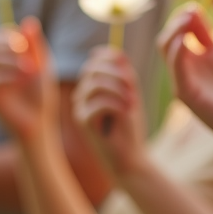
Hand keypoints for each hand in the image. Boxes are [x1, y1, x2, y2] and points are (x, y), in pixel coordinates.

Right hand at [0, 18, 57, 143]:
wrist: (39, 123)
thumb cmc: (41, 95)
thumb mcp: (42, 64)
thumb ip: (35, 44)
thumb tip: (28, 20)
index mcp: (2, 58)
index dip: (10, 33)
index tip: (27, 42)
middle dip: (9, 43)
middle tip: (27, 52)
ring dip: (13, 60)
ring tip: (32, 70)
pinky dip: (11, 75)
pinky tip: (25, 81)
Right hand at [73, 46, 145, 178]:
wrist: (130, 159)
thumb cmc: (130, 129)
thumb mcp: (130, 95)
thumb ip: (125, 75)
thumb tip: (117, 54)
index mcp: (91, 88)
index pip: (94, 61)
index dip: (111, 59)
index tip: (129, 73)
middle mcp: (81, 97)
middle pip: (92, 69)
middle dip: (116, 74)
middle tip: (133, 89)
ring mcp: (79, 109)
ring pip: (94, 84)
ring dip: (118, 89)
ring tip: (131, 102)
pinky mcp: (83, 123)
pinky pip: (98, 103)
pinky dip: (116, 105)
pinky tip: (127, 113)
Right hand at [159, 4, 212, 151]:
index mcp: (202, 56)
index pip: (182, 28)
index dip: (185, 15)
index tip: (196, 7)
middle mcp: (190, 67)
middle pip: (169, 35)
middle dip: (177, 20)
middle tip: (191, 11)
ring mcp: (186, 81)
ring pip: (167, 48)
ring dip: (174, 31)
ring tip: (187, 20)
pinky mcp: (188, 95)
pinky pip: (175, 69)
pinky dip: (176, 52)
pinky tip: (185, 42)